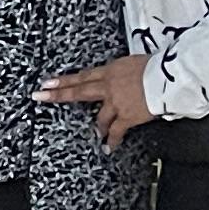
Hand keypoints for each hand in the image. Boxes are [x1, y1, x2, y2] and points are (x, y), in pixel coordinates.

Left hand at [37, 54, 153, 149]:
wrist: (168, 77)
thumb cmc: (159, 66)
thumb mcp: (136, 63)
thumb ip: (124, 72)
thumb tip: (124, 77)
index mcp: (111, 70)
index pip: (83, 76)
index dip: (64, 80)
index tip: (48, 83)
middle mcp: (109, 86)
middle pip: (79, 90)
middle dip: (58, 94)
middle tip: (40, 96)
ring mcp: (116, 102)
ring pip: (99, 117)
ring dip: (97, 126)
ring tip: (97, 133)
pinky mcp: (126, 116)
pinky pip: (116, 131)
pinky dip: (112, 139)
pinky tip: (109, 147)